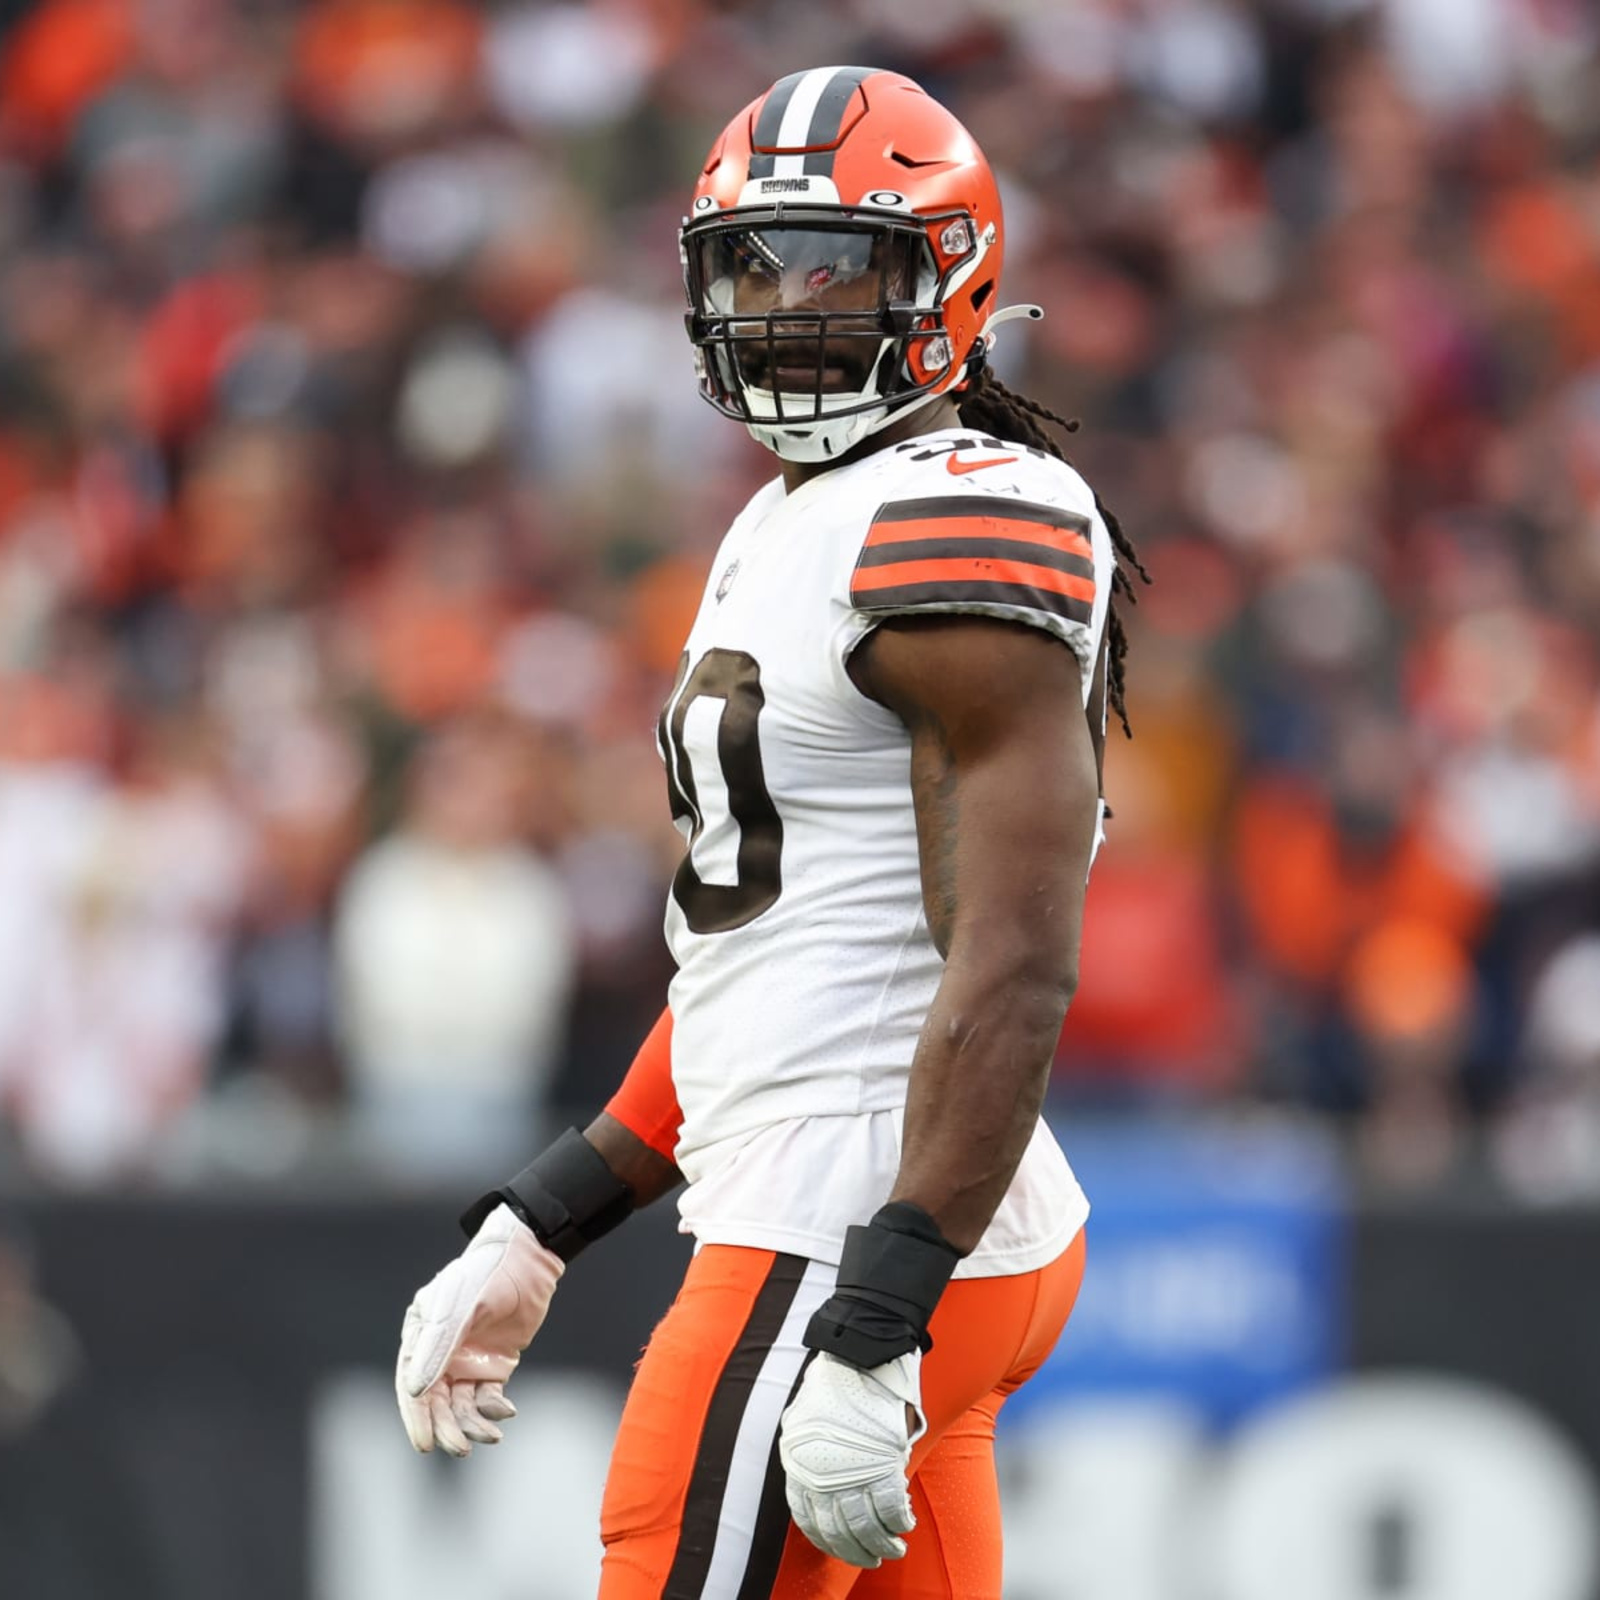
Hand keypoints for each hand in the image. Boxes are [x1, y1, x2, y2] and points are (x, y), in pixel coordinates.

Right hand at [395, 1204, 563, 1455]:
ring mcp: (466, 1360)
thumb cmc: (484, 1275)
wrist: (528, 1259)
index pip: (412, 1384)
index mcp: (420, 1337)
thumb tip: (416, 1391)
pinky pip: (487, 1398)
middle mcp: (439, 1353)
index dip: (416, 1417)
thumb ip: (438, 1346)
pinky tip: (506, 1412)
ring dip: (471, 1424)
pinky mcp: (493, 1365)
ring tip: (491, 1435)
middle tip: (461, 1449)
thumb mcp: (457, 1306)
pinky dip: (493, 1409)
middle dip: (446, 1428)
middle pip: (436, 1402)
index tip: (424, 1444)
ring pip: (460, 1405)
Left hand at [778, 1350, 926, 1567]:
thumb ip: (813, 1453)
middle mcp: (820, 1473)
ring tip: (893, 1548)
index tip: (841, 1549)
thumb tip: (824, 1484)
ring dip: (882, 1544)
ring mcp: (852, 1471)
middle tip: (873, 1558)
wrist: (859, 1354)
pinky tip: (905, 1525)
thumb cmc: (834, 1381)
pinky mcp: (882, 1464)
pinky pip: (891, 1509)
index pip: (808, 1519)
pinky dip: (900, 1522)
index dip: (827, 1540)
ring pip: (866, 1527)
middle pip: (838, 1530)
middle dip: (857, 1551)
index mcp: (798, 1463)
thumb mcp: (805, 1420)